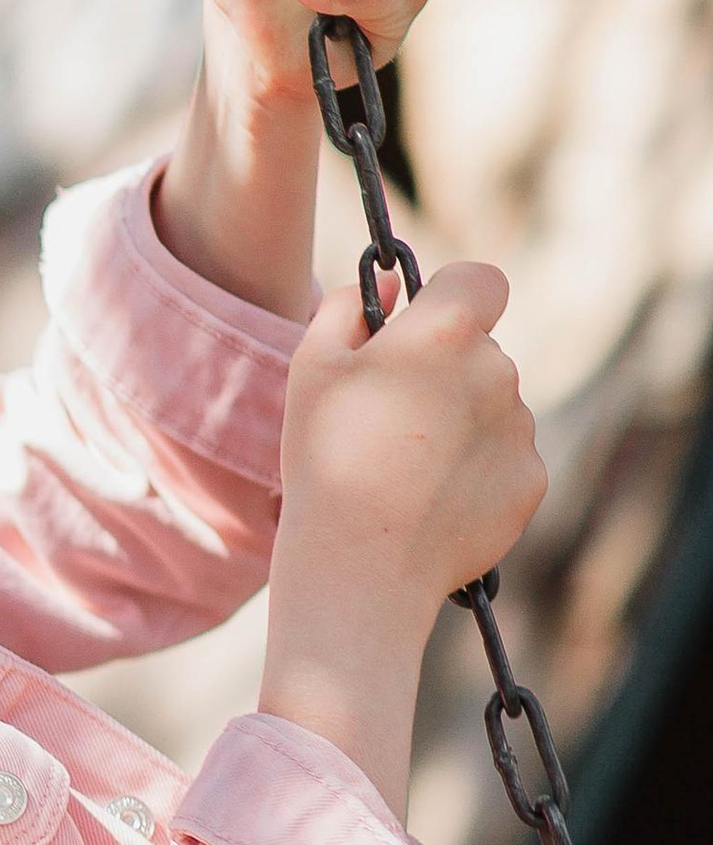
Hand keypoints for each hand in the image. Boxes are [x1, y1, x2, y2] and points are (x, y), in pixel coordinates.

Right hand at [261, 263, 544, 813]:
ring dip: (460, 422)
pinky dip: (476, 470)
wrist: (363, 565)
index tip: (424, 324)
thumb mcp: (311, 369)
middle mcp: (498, 371)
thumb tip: (386, 285)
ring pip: (495, 405)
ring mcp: (520, 428)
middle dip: (445, 370)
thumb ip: (348, 308)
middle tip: (389, 418)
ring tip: (405, 469)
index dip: (453, 295)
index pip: (480, 279)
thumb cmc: (325, 460)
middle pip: (480, 350)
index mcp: (445, 332)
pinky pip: (506, 457)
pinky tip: (431, 499)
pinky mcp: (532, 480)